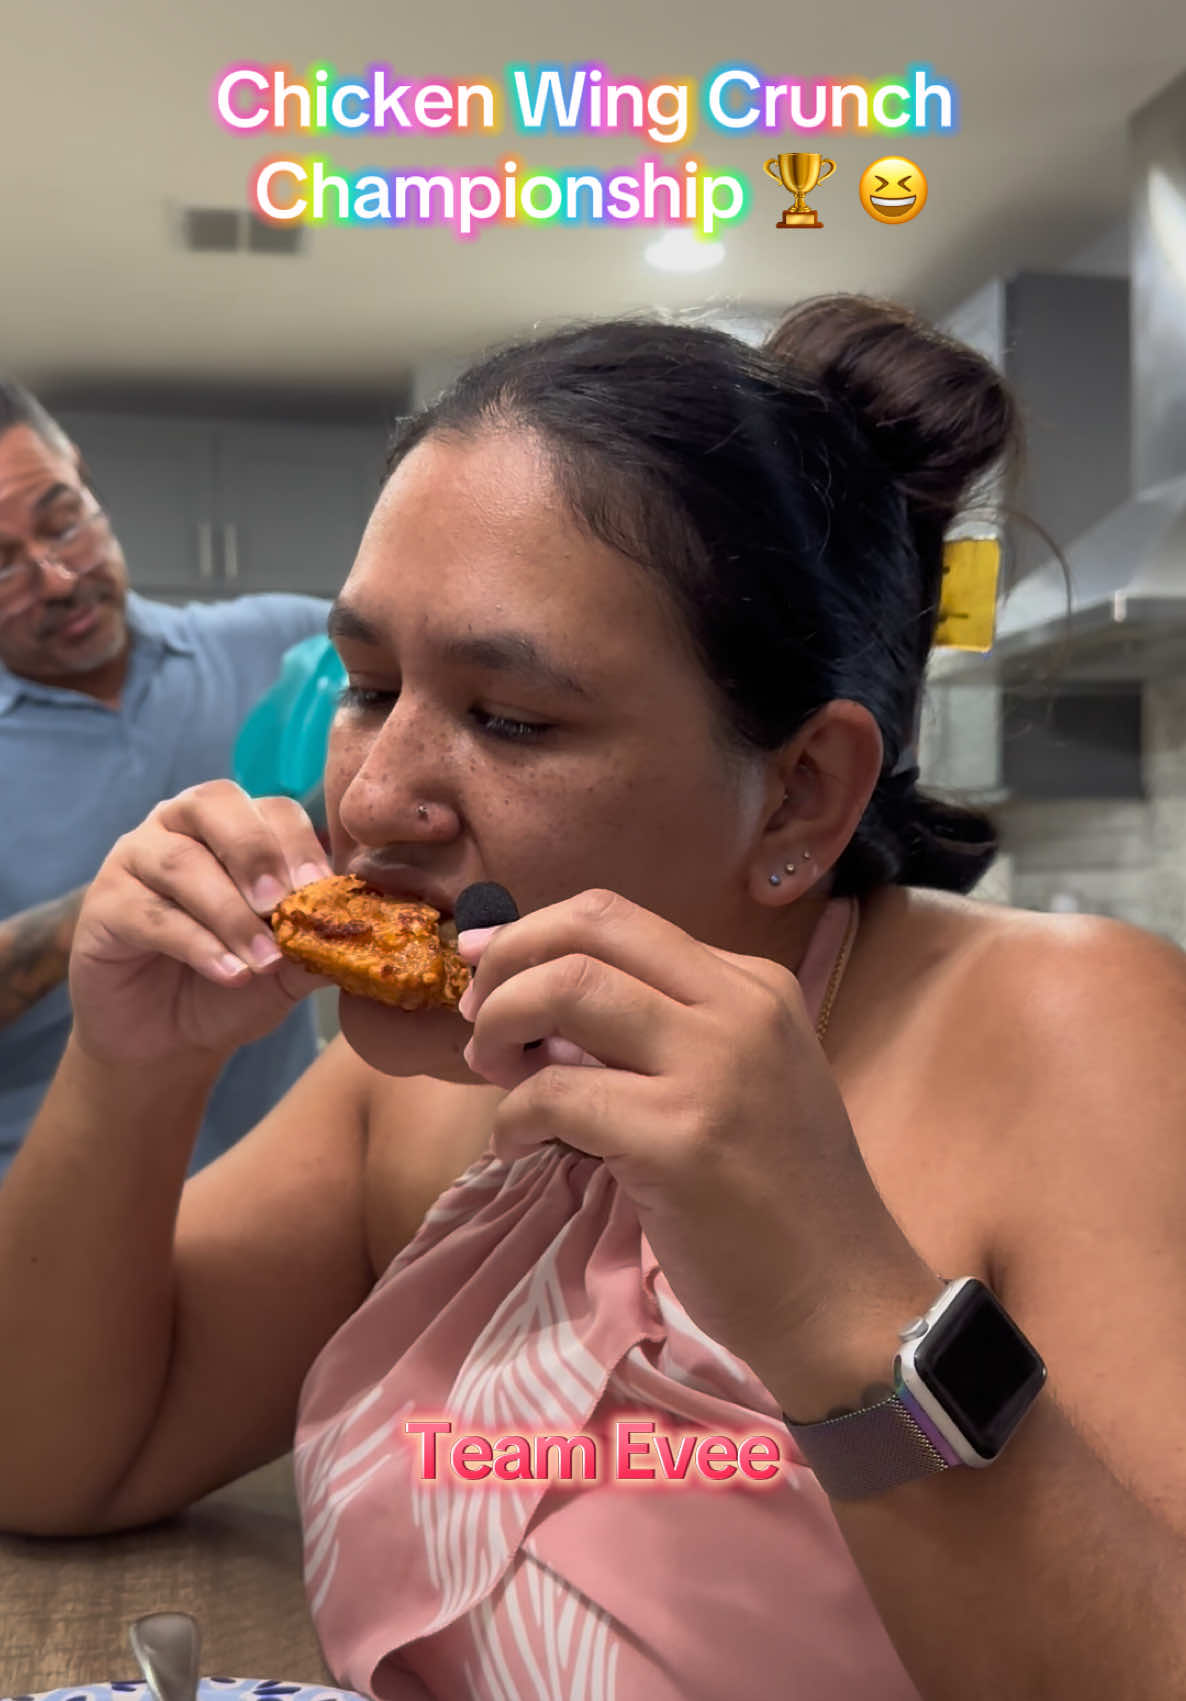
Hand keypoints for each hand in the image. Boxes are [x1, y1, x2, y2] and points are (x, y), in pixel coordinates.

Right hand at [69, 780, 336, 1066]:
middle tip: (283, 904)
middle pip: (216, 805)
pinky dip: (196, 944)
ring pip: (181, 861)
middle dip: (256, 853)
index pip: (272, 809)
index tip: (324, 891)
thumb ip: (322, 944)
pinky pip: (149, 912)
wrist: (168, 1036)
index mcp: (236, 826)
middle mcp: (181, 825)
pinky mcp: (104, 904)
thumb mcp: (289, 967)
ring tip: (264, 959)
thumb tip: (374, 934)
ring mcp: (136, 858)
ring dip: (229, 912)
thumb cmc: (234, 982)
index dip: (299, 844)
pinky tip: (229, 975)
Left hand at [458, 889, 925, 1384]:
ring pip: (565, 990)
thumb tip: (528, 991)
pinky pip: (555, 1094)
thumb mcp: (734, 1079)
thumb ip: (653, 1031)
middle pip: (586, 930)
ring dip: (500, 1026)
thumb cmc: (778, 1196)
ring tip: (495, 1077)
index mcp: (752, 985)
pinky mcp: (679, 1140)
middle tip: (478, 1020)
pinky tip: (516, 1146)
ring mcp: (712, 1070)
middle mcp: (738, 1008)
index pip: (615, 917)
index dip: (531, 935)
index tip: (483, 969)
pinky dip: (510, 1117)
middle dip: (508, 963)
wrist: (838, 1297)